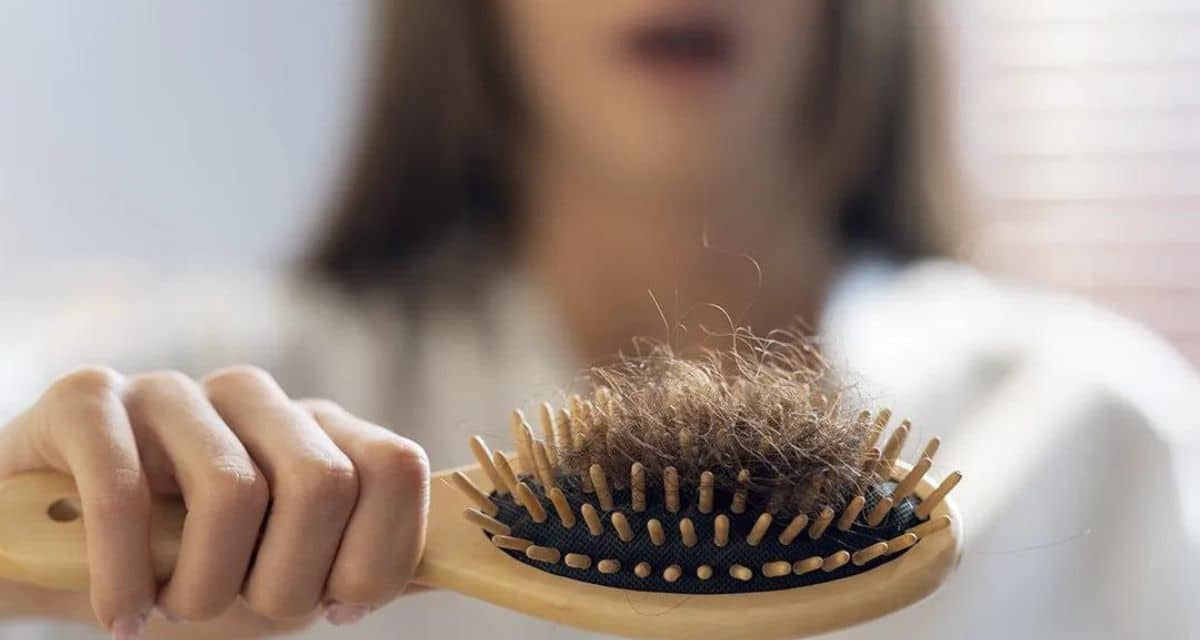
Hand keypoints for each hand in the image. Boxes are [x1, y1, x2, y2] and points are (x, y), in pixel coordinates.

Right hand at [0, 365, 428, 637]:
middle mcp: (257, 398)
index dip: (375, 557)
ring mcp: (175, 390)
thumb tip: (467, 562)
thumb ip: (369, 562)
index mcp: (318, 432)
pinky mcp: (91, 398)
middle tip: (233, 612)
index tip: (331, 607)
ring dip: (200, 589)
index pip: (397, 469)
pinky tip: (120, 611)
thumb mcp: (286, 574)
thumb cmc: (186, 567)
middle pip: (324, 483)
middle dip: (283, 584)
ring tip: (168, 610)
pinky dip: (125, 579)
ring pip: (234, 491)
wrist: (57, 554)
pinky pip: (127, 491)